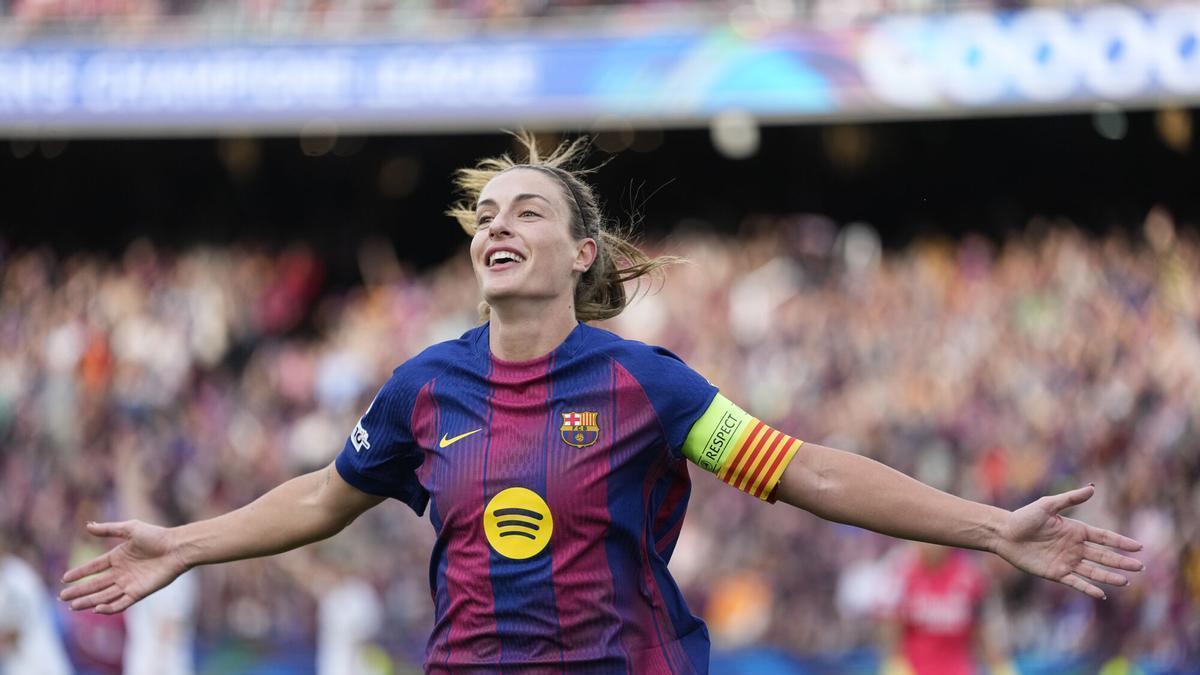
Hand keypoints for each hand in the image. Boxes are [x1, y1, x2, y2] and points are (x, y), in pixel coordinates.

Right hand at [59, 520, 188, 613]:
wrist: (177, 547)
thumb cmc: (156, 536)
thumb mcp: (130, 528)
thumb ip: (108, 529)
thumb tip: (87, 525)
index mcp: (118, 557)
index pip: (93, 567)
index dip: (79, 573)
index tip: (64, 579)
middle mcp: (121, 572)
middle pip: (95, 584)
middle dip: (79, 591)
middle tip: (62, 597)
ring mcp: (129, 583)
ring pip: (104, 595)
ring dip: (88, 601)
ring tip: (73, 606)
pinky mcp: (139, 592)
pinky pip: (121, 603)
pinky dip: (109, 608)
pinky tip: (96, 608)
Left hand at [995, 485, 1142, 598]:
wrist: (1004, 533)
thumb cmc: (1024, 517)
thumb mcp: (1047, 505)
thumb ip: (1070, 499)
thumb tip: (1093, 488)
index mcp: (1076, 530)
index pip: (1104, 537)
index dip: (1121, 542)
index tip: (1139, 547)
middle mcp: (1074, 547)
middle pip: (1103, 556)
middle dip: (1121, 562)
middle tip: (1139, 566)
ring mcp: (1067, 561)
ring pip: (1093, 571)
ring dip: (1109, 576)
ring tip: (1125, 581)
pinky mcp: (1056, 573)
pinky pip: (1076, 582)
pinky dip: (1088, 588)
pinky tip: (1101, 594)